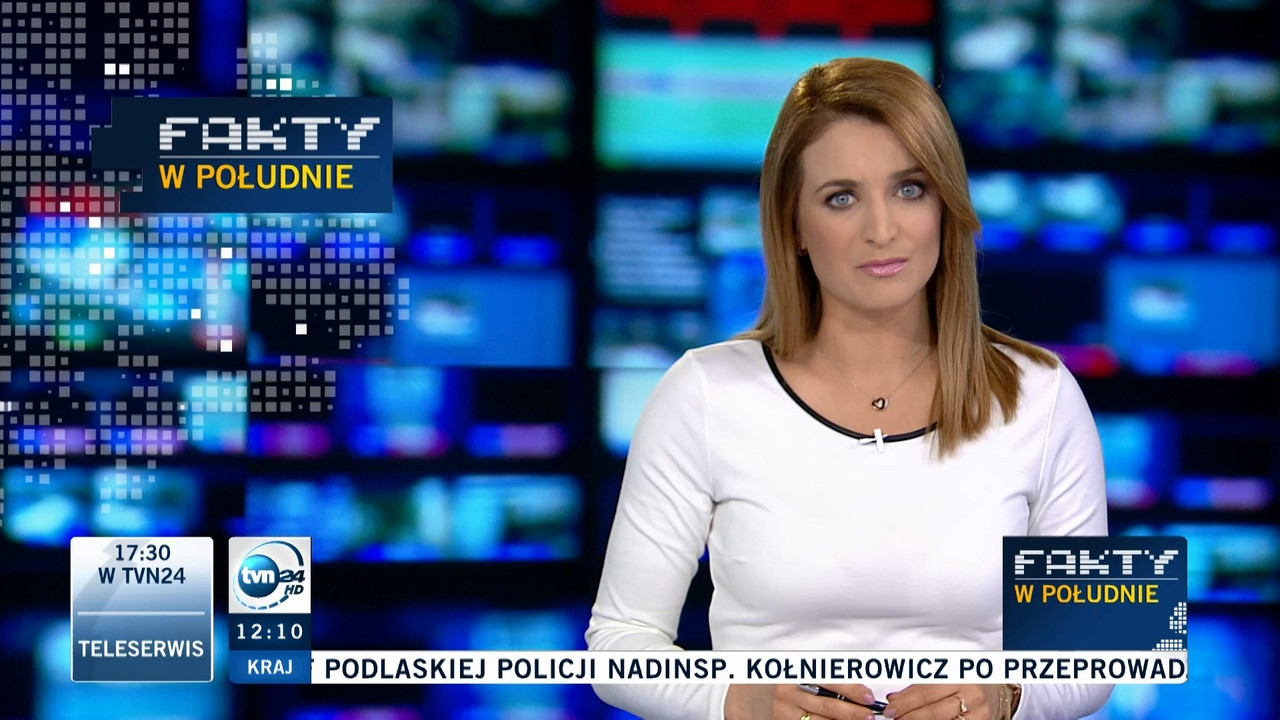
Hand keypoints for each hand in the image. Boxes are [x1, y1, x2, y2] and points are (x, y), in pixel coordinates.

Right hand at [724, 684, 879, 719]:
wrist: (733, 697)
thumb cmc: (764, 680)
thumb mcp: (785, 668)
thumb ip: (811, 673)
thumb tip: (843, 682)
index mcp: (792, 674)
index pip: (828, 681)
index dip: (850, 689)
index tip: (867, 695)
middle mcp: (788, 695)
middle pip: (828, 706)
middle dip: (852, 712)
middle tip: (870, 716)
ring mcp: (783, 714)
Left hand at [882, 684, 998, 719]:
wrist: (994, 692)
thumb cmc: (965, 681)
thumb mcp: (943, 677)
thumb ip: (918, 687)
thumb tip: (894, 698)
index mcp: (959, 676)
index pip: (927, 692)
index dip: (906, 702)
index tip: (890, 708)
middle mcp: (971, 695)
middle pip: (934, 711)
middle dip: (910, 716)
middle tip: (894, 718)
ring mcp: (979, 714)